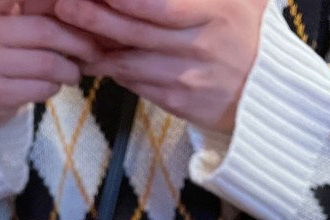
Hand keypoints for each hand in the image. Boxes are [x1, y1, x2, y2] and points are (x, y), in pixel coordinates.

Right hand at [0, 0, 106, 128]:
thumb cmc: (12, 45)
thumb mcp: (18, 17)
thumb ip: (41, 6)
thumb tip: (83, 3)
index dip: (46, 1)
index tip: (65, 5)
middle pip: (45, 31)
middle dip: (78, 43)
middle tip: (92, 50)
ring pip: (45, 63)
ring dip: (70, 70)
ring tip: (75, 71)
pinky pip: (39, 88)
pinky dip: (55, 87)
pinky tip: (55, 84)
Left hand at [52, 0, 266, 132]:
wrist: (264, 90)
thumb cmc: (245, 34)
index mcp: (215, 12)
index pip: (160, 4)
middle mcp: (199, 43)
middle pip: (137, 31)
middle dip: (97, 18)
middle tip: (65, 6)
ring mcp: (186, 75)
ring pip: (129, 62)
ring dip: (96, 48)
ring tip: (68, 34)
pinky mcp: (176, 100)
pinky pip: (135, 83)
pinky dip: (112, 71)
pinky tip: (92, 59)